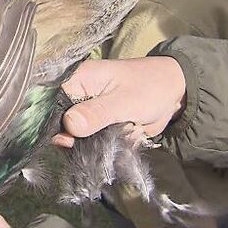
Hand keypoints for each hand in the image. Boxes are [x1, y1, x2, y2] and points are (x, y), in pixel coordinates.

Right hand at [53, 56, 186, 147]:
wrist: (174, 93)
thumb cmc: (150, 87)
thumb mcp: (124, 101)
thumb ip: (96, 113)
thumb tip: (69, 124)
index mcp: (79, 80)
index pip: (52, 103)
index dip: (53, 123)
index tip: (65, 142)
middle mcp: (78, 95)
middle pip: (60, 122)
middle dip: (74, 139)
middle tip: (93, 147)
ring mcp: (88, 111)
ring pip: (75, 136)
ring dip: (91, 145)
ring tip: (113, 141)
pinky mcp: (98, 125)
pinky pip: (91, 141)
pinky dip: (101, 147)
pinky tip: (117, 143)